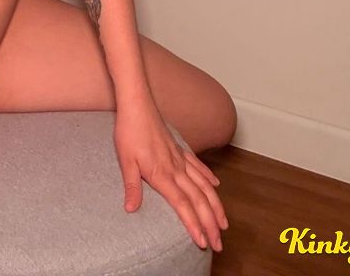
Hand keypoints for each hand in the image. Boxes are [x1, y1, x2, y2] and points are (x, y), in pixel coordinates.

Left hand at [113, 97, 227, 251]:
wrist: (137, 104)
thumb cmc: (129, 131)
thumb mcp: (125, 160)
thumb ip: (132, 186)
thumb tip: (131, 209)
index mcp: (163, 174)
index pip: (183, 206)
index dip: (194, 225)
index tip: (203, 242)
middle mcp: (176, 168)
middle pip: (199, 200)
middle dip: (210, 223)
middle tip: (219, 243)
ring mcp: (180, 158)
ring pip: (204, 186)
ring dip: (216, 206)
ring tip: (223, 223)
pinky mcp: (180, 148)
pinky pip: (199, 166)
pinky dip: (209, 178)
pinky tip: (216, 186)